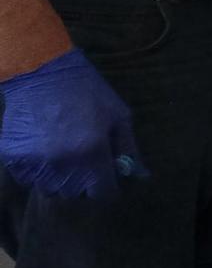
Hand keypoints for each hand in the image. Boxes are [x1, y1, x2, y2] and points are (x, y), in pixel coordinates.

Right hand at [0, 50, 147, 200]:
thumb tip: (141, 175)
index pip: (101, 193)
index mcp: (92, 153)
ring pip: (50, 188)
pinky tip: (42, 150)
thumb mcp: (118, 115)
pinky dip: (36, 170)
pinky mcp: (14, 158)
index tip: (104, 176)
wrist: (43, 74)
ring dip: (58, 177)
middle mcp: (63, 163)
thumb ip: (128, 148)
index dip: (105, 186)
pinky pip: (27, 178)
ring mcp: (36, 162)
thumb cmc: (87, 92)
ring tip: (61, 153)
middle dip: (82, 181)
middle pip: (74, 193)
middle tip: (81, 158)